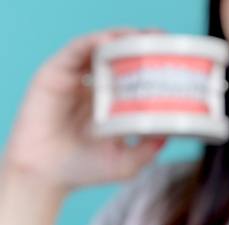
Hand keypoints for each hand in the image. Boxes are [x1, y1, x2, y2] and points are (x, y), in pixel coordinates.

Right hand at [3, 28, 166, 192]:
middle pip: (120, 57)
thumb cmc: (84, 169)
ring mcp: (76, 79)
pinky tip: (108, 43)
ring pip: (99, 48)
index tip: (173, 60)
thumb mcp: (127, 163)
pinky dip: (92, 43)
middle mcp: (95, 87)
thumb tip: (171, 132)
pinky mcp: (56, 74)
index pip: (135, 78)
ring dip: (121, 38)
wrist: (47, 175)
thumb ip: (149, 148)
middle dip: (141, 45)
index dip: (152, 67)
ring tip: (140, 36)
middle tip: (161, 39)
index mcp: (113, 104)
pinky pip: (76, 51)